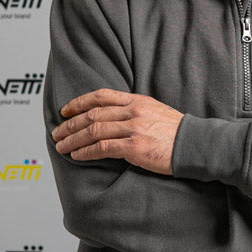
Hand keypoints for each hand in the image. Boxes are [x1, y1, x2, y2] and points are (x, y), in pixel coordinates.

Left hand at [52, 89, 183, 174]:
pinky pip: (102, 148)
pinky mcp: (134, 147)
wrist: (194, 144)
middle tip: (57, 132)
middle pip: (93, 114)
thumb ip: (134, 110)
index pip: (101, 96)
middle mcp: (133, 111)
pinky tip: (77, 155)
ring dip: (73, 139)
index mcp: (137, 100)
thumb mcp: (155, 111)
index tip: (66, 111)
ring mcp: (133, 128)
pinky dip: (86, 152)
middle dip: (71, 124)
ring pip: (93, 131)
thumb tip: (112, 117)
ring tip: (61, 146)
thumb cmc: (176, 132)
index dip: (79, 102)